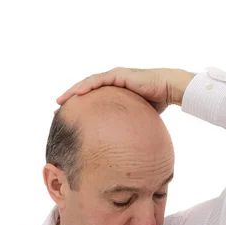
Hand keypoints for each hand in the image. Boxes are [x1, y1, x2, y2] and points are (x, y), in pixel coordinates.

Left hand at [55, 67, 193, 114]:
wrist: (169, 89)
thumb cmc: (157, 105)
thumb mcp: (137, 119)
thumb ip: (127, 127)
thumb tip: (122, 148)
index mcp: (115, 93)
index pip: (93, 100)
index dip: (80, 109)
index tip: (68, 119)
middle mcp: (112, 83)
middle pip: (86, 91)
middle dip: (71, 101)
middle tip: (56, 112)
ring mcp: (114, 77)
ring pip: (87, 84)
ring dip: (72, 93)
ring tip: (60, 103)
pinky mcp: (118, 75)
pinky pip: (97, 81)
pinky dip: (85, 87)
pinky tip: (75, 95)